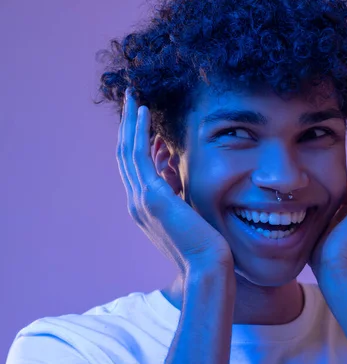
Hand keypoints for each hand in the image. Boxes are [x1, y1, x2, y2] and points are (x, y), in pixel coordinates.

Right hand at [116, 88, 232, 275]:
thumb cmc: (203, 242)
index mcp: (143, 207)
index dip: (135, 140)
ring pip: (127, 151)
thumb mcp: (186, 208)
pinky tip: (144, 114)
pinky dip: (140, 133)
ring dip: (129, 122)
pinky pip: (140, 156)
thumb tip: (172, 161)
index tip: (142, 119)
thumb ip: (175, 186)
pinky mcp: (151, 197)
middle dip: (126, 126)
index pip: (134, 167)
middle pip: (124, 155)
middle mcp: (136, 202)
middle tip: (130, 99)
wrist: (206, 265)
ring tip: (133, 97)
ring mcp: (140, 200)